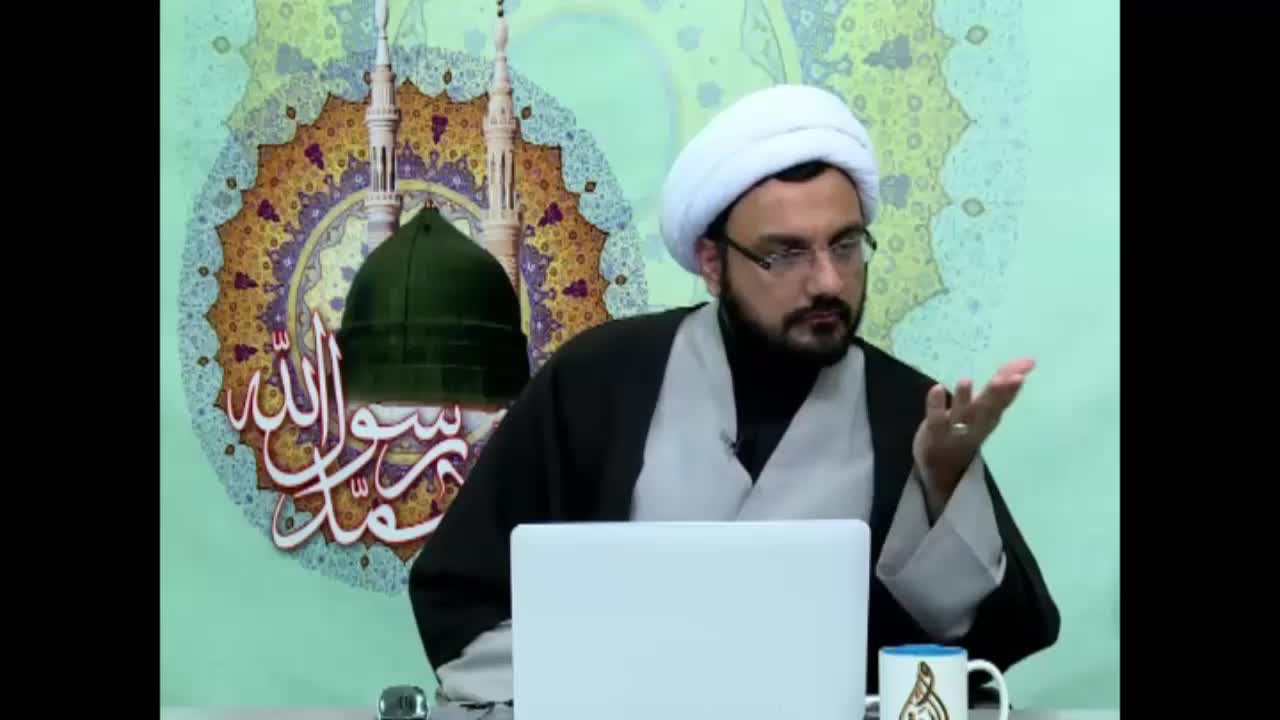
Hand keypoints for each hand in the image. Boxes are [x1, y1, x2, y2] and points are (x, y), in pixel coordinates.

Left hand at [912, 357, 1035, 500]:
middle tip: (1008, 378)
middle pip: (987, 410)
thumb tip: (1028, 360)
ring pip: (962, 416)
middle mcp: (975, 426)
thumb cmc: (966, 430)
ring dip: (964, 399)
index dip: (1012, 389)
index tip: (1023, 372)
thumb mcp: (985, 410)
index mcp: (990, 419)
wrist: (942, 468)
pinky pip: (935, 420)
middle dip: (997, 394)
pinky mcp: (934, 435)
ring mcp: (954, 432)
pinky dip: (936, 405)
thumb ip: (1000, 386)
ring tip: (966, 380)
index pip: (1003, 402)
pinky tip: (937, 388)